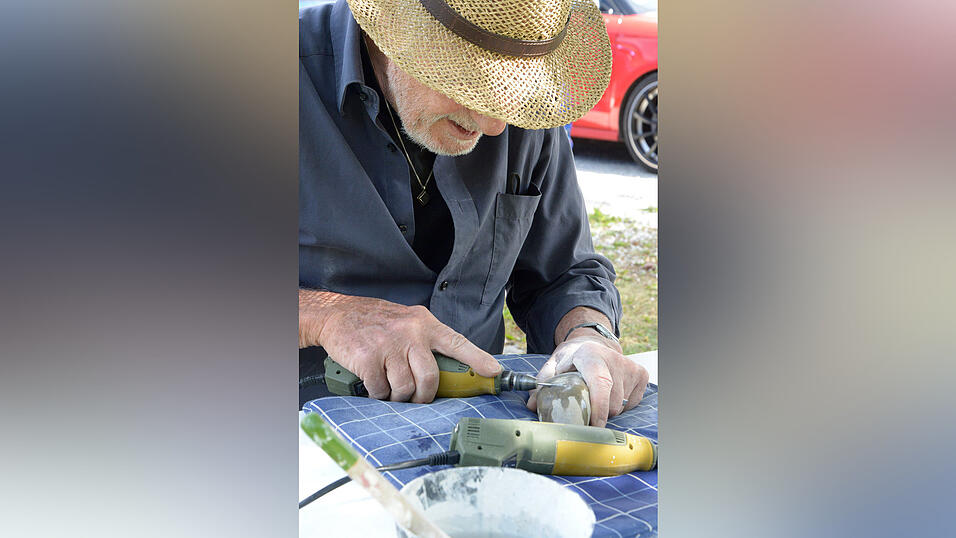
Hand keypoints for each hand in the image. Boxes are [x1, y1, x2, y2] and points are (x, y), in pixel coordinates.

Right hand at [299, 290, 500, 402]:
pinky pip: (381, 390)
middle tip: (417, 399)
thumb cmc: (377, 321)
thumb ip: (426, 341)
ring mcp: (388, 345)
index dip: (478, 359)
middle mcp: (410, 332)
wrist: (338, 314)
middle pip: (430, 378)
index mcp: (424, 323)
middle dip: (425, 396)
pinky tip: (374, 384)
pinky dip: (378, 394)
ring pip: (405, 388)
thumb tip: (448, 371)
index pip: (456, 342)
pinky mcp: (368, 359)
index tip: (494, 373)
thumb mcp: (407, 321)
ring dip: (399, 397)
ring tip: (391, 390)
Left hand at [527, 333, 648, 426]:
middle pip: (611, 404)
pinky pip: (632, 403)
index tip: (594, 426)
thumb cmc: (571, 359)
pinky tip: (610, 393)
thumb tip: (533, 405)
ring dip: (607, 409)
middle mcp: (614, 359)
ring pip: (622, 406)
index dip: (599, 408)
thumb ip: (543, 384)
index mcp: (591, 355)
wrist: (592, 342)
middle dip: (597, 413)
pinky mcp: (641, 374)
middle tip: (584, 406)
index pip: (600, 384)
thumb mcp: (554, 366)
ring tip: (596, 396)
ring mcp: (630, 367)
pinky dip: (621, 405)